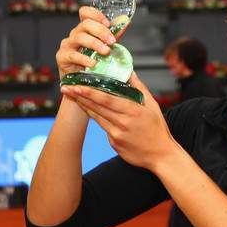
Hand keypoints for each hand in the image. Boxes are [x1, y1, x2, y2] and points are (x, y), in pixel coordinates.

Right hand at [55, 6, 116, 80]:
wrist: (81, 82)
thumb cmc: (94, 63)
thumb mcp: (106, 47)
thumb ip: (114, 34)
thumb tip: (125, 21)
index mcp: (85, 30)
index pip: (85, 13)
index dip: (96, 14)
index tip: (108, 24)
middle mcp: (75, 34)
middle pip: (85, 24)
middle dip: (101, 31)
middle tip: (112, 41)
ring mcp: (67, 45)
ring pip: (80, 37)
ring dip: (95, 44)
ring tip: (106, 52)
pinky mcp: (62, 57)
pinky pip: (73, 55)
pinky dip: (84, 59)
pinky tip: (93, 63)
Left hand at [60, 73, 176, 170]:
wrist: (161, 155)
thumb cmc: (158, 129)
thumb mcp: (152, 105)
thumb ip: (139, 87)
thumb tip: (129, 71)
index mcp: (132, 111)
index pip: (106, 99)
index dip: (89, 91)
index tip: (76, 85)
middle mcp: (122, 122)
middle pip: (96, 107)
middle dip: (79, 96)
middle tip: (66, 87)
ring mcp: (117, 134)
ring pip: (96, 116)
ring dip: (83, 105)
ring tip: (71, 95)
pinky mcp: (114, 143)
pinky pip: (103, 127)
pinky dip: (96, 117)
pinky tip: (87, 109)